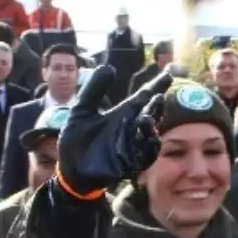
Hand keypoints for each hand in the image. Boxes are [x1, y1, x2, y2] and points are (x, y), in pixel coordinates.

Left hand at [55, 65, 171, 197]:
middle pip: (151, 114)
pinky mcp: (131, 163)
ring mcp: (132, 146)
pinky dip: (150, 148)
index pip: (142, 97)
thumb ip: (93, 90)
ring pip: (151, 134)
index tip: (167, 75)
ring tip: (146, 118)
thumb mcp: (81, 111)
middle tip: (159, 97)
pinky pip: (147, 156)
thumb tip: (109, 67)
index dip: (155, 87)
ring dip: (151, 126)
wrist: (69, 170)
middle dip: (157, 106)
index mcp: (121, 114)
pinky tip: (150, 139)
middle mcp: (130, 128)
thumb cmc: (75, 141)